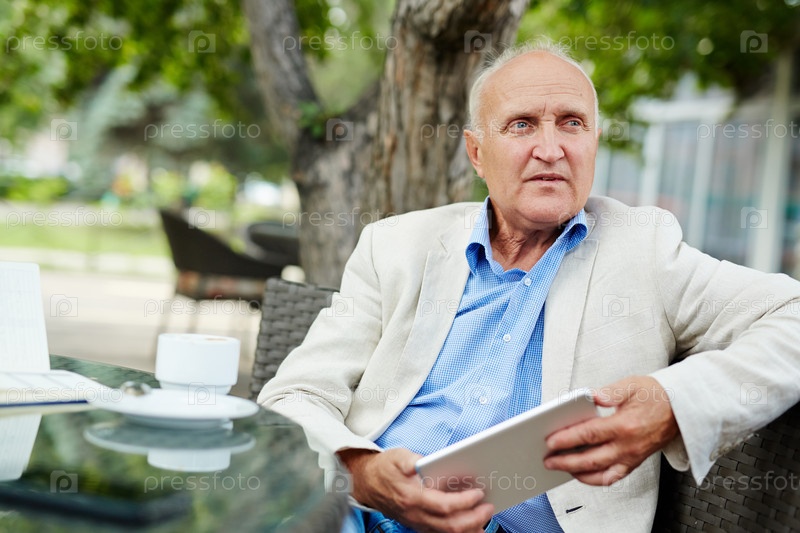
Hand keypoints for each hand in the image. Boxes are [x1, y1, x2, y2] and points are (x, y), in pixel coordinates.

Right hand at [337, 447, 494, 532]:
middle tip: (489, 507)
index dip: (464, 502)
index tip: (479, 493)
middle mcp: (415, 514)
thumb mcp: (395, 456)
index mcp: (412, 497)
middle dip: (473, 519)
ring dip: (469, 530)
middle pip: (449, 525)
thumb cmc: (384, 469)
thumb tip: (420, 462)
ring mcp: (416, 522)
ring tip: (485, 522)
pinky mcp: (418, 524)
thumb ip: (408, 460)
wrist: (366, 483)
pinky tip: (472, 528)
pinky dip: (458, 532)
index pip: (444, 506)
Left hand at [543, 376, 678, 485]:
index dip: (568, 439)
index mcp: (624, 425)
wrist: (681, 409)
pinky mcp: (634, 462)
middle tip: (547, 460)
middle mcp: (628, 446)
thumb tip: (591, 396)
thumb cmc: (655, 395)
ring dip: (577, 473)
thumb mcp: (631, 385)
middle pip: (591, 458)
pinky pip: (613, 477)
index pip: (590, 435)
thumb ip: (610, 392)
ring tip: (559, 468)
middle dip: (566, 461)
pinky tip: (581, 474)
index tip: (550, 441)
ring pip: (601, 473)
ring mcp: (632, 457)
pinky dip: (595, 479)